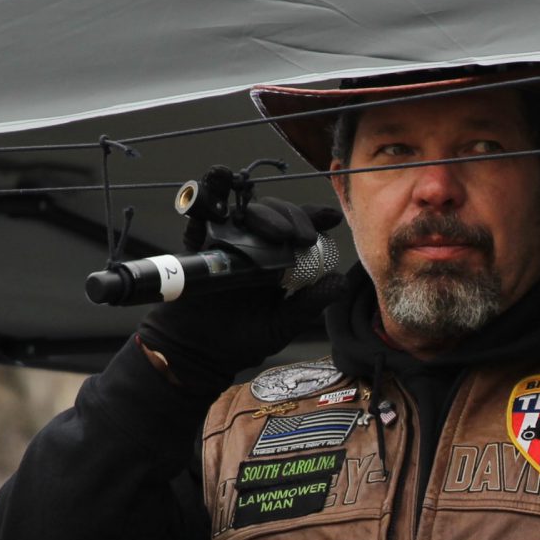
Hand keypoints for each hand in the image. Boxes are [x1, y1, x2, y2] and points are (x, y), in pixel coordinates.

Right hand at [139, 198, 343, 396]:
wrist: (201, 354)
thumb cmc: (244, 339)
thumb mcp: (283, 324)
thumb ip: (310, 303)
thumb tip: (341, 282)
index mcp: (279, 260)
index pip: (299, 230)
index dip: (314, 218)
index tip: (332, 217)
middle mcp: (254, 246)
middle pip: (274, 214)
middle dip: (289, 217)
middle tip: (298, 237)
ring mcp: (227, 243)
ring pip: (244, 211)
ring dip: (259, 209)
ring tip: (268, 224)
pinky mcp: (198, 246)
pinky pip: (201, 217)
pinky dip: (207, 197)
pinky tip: (218, 184)